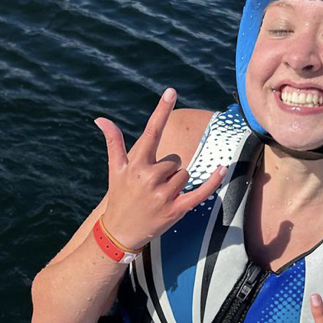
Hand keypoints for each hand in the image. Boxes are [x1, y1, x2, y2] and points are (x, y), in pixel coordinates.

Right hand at [94, 88, 226, 251]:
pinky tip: (222, 169)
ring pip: (185, 174)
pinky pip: (200, 191)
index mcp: (136, 163)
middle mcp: (149, 177)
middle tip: (151, 186)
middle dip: (167, 170)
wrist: (120, 231)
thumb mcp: (114, 169)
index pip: (151, 131)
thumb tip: (100, 118)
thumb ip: (113, 142)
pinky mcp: (176, 209)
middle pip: (175, 159)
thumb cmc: (119, 195)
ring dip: (176, 183)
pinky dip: (212, 181)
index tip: (171, 91)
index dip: (161, 110)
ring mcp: (163, 194)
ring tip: (158, 196)